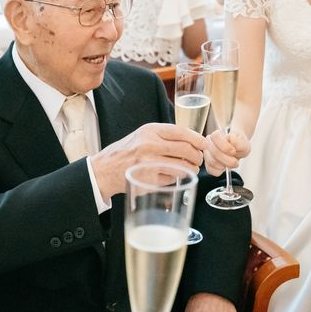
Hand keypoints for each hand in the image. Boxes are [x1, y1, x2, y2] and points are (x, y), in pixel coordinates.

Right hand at [89, 123, 205, 197]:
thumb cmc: (129, 151)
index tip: (204, 144)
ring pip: (182, 167)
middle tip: (197, 160)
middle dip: (197, 157)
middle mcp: (149, 145)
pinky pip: (172, 180)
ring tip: (188, 169)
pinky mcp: (149, 180)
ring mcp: (149, 164)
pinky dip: (176, 179)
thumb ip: (166, 136)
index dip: (197, 139)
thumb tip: (195, 141)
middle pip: (186, 150)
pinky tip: (170, 176)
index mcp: (150, 131)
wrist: (106, 168)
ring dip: (190, 169)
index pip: (181, 132)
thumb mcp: (144, 135)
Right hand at [203, 129, 248, 175]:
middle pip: (214, 152)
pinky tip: (225, 167)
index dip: (225, 146)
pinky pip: (211, 170)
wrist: (237, 151)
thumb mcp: (243, 143)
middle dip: (227, 159)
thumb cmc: (238, 145)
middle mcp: (208, 143)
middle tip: (235, 161)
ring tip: (231, 163)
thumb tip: (230, 138)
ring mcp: (206, 154)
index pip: (215, 137)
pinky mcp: (207, 165)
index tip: (233, 151)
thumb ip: (238, 141)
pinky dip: (220, 171)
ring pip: (212, 162)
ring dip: (225, 165)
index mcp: (216, 135)